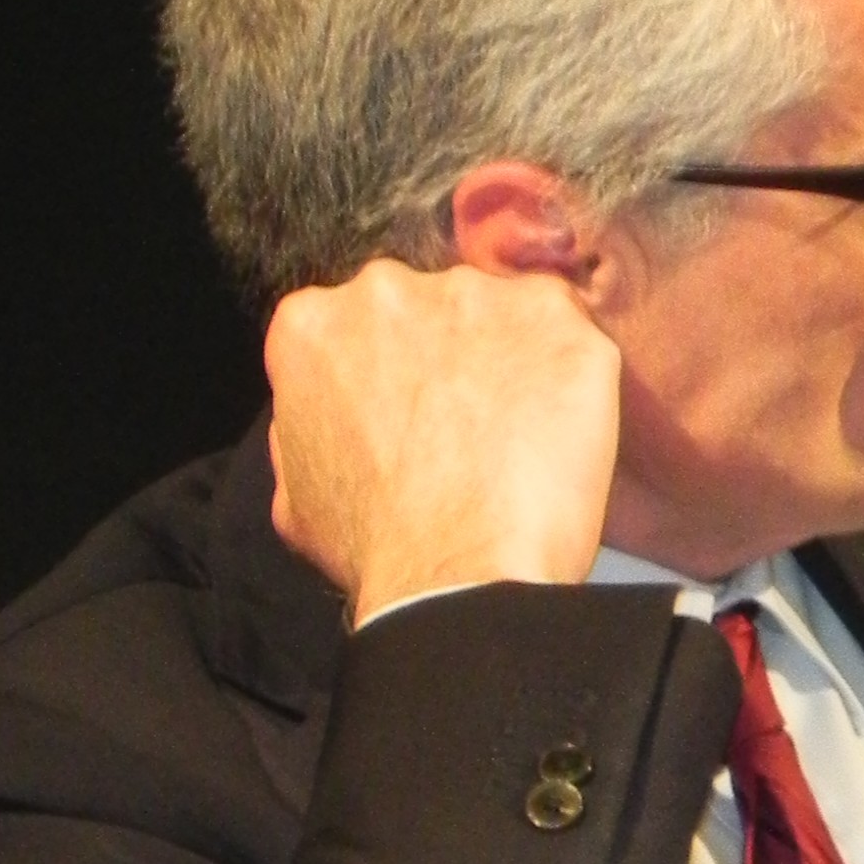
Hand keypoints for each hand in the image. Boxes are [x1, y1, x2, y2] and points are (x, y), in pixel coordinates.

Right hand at [264, 261, 622, 620]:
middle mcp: (386, 290)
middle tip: (468, 427)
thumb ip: (305, 426)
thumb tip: (325, 415)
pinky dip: (568, 374)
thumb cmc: (374, 547)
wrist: (456, 573)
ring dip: (511, 361)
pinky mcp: (550, 313)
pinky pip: (569, 332)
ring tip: (518, 437)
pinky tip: (559, 430)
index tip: (411, 411)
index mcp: (312, 324)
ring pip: (501, 314)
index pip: (355, 326)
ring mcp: (472, 294)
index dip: (390, 371)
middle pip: (428, 307)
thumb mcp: (294, 493)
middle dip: (449, 353)